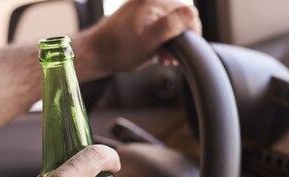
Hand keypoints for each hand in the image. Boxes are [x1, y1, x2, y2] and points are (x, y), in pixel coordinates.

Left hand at [76, 0, 201, 78]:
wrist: (96, 53)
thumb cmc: (119, 50)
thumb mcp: (148, 42)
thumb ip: (170, 26)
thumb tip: (192, 12)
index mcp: (154, 1)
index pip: (188, 13)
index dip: (191, 34)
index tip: (184, 52)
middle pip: (180, 17)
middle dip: (180, 39)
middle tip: (170, 59)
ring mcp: (145, 5)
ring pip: (171, 22)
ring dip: (171, 41)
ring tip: (163, 58)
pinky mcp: (140, 14)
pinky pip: (160, 24)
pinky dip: (161, 38)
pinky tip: (157, 52)